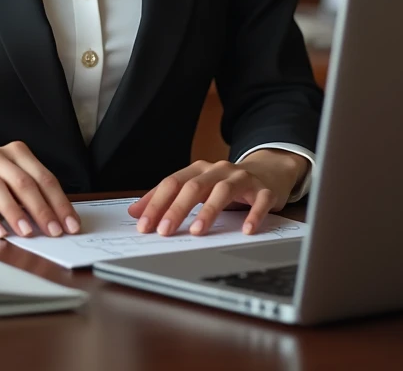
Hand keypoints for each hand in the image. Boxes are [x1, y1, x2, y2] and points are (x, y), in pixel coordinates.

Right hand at [0, 141, 80, 238]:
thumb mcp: (13, 189)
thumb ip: (32, 199)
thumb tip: (60, 222)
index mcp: (17, 152)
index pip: (43, 177)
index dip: (59, 202)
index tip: (70, 224)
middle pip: (23, 182)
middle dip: (41, 209)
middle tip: (53, 231)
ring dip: (15, 213)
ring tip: (27, 232)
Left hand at [127, 150, 308, 236]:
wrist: (268, 170)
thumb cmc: (226, 184)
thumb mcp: (197, 187)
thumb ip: (167, 198)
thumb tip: (134, 211)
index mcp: (199, 169)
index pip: (172, 183)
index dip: (156, 203)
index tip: (143, 225)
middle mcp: (218, 170)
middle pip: (194, 186)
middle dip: (177, 209)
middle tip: (164, 231)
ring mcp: (242, 178)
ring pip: (222, 191)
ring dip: (208, 211)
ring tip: (196, 232)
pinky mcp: (264, 190)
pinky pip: (259, 201)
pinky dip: (252, 215)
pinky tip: (246, 230)